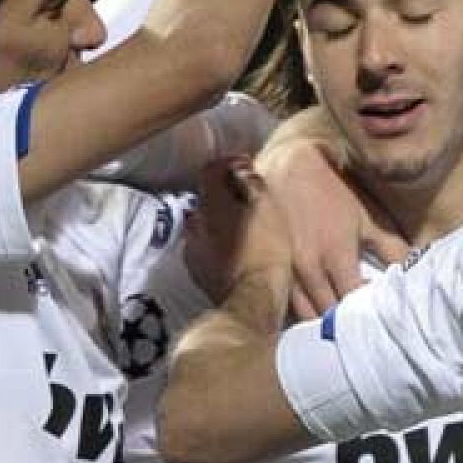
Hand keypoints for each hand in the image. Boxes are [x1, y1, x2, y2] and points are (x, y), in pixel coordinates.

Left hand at [183, 158, 292, 305]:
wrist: (253, 299)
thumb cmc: (266, 254)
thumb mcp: (269, 211)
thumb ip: (253, 185)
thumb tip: (242, 171)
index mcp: (212, 204)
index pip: (210, 170)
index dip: (228, 163)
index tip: (245, 165)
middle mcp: (196, 222)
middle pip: (206, 197)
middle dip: (224, 192)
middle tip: (247, 195)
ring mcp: (193, 248)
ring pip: (203, 223)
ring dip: (219, 219)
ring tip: (241, 225)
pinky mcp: (197, 270)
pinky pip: (203, 246)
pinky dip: (216, 241)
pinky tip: (234, 249)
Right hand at [256, 121, 409, 318]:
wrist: (287, 168)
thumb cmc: (333, 192)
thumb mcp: (366, 217)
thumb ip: (390, 247)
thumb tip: (412, 270)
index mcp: (336, 254)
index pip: (355, 300)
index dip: (369, 311)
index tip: (380, 312)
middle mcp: (308, 268)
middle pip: (330, 313)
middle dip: (348, 321)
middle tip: (363, 323)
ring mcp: (285, 270)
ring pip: (305, 314)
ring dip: (324, 321)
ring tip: (341, 323)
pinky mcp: (268, 268)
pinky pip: (286, 303)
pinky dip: (303, 311)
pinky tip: (316, 312)